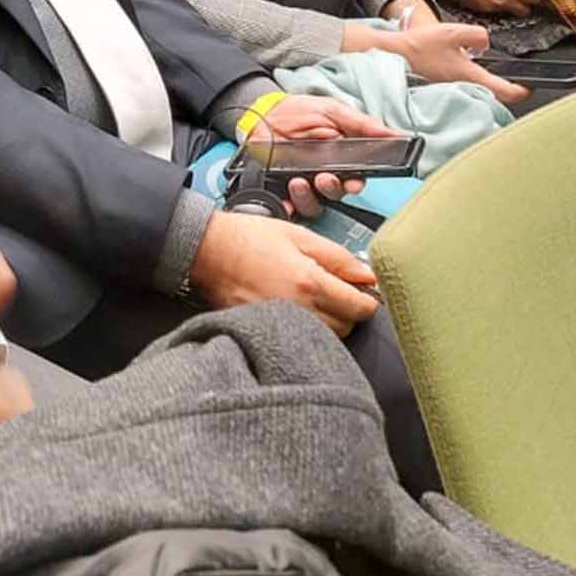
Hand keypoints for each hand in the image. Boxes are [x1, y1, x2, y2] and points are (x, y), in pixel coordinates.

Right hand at [188, 210, 379, 335]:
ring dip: (328, 321)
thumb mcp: (299, 236)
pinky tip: (294, 309)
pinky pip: (299, 339)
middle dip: (348, 310)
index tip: (363, 291)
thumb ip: (338, 257)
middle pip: (347, 326)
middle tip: (335, 291)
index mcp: (310, 283)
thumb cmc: (249, 239)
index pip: (361, 308)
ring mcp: (281, 325)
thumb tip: (368, 275)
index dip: (368, 298)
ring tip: (312, 299)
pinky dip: (305, 328)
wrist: (207, 251)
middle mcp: (299, 310)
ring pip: (326, 337)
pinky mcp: (266, 331)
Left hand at [244, 97, 390, 216]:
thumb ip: (363, 124)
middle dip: (332, 189)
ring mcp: (302, 185)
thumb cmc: (299, 112)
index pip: (355, 180)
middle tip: (324, 179)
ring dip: (307, 196)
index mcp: (341, 160)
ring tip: (297, 181)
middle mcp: (323, 176)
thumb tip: (394, 134)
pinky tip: (283, 198)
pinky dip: (285, 206)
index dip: (356, 185)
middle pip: (335, 195)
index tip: (354, 184)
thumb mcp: (333, 111)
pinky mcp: (280, 190)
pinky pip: (287, 207)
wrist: (264, 113)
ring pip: (313, 204)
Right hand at [386, 15, 528, 105]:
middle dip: (504, 88)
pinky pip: (462, 90)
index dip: (523, 90)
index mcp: (471, 77)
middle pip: (493, 95)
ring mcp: (451, 92)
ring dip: (485, 85)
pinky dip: (468, 83)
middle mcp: (463, 89)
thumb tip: (486, 42)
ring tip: (486, 72)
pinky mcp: (441, 90)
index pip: (507, 92)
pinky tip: (460, 70)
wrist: (392, 56)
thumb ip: (478, 36)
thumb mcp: (454, 33)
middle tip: (511, 80)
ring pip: (477, 92)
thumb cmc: (420, 47)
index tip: (528, 86)